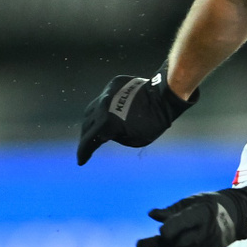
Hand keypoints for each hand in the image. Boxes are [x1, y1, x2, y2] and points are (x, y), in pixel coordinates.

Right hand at [77, 73, 198, 164]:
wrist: (164, 95)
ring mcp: (106, 93)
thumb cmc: (154, 122)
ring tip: (95, 128)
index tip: (81, 161)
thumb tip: (110, 133)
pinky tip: (112, 111)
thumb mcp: (137, 139)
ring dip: (92, 120)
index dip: (84, 152)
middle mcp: (101, 107)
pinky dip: (106, 106)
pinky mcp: (113, 85)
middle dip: (87, 136)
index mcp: (106, 122)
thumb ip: (118, 137)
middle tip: (88, 145)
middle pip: (87, 124)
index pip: (89, 140)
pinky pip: (105, 97)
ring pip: (92, 109)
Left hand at [137, 182, 246, 246]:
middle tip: (141, 245)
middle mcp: (204, 232)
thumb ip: (171, 210)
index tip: (161, 229)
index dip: (164, 231)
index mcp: (200, 215)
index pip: (174, 230)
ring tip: (159, 245)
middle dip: (157, 245)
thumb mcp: (191, 201)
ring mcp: (207, 246)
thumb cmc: (209, 204)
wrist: (237, 216)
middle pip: (174, 245)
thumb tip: (153, 215)